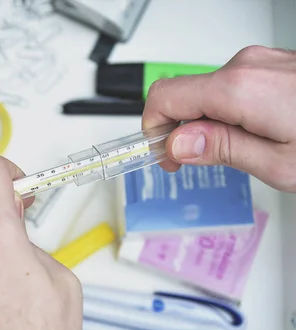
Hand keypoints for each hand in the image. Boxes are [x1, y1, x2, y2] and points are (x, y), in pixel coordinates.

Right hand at [143, 45, 295, 191]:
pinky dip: (227, 112)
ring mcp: (261, 63)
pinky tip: (248, 134)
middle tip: (191, 160)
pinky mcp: (271, 67)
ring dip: (208, 123)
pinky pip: (231, 87)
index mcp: (240, 88)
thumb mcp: (279, 163)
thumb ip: (223, 150)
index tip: (164, 156)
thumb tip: (178, 145)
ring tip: (231, 151)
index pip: (164, 98)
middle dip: (179, 129)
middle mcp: (247, 66)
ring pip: (207, 93)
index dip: (154, 131)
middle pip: (183, 95)